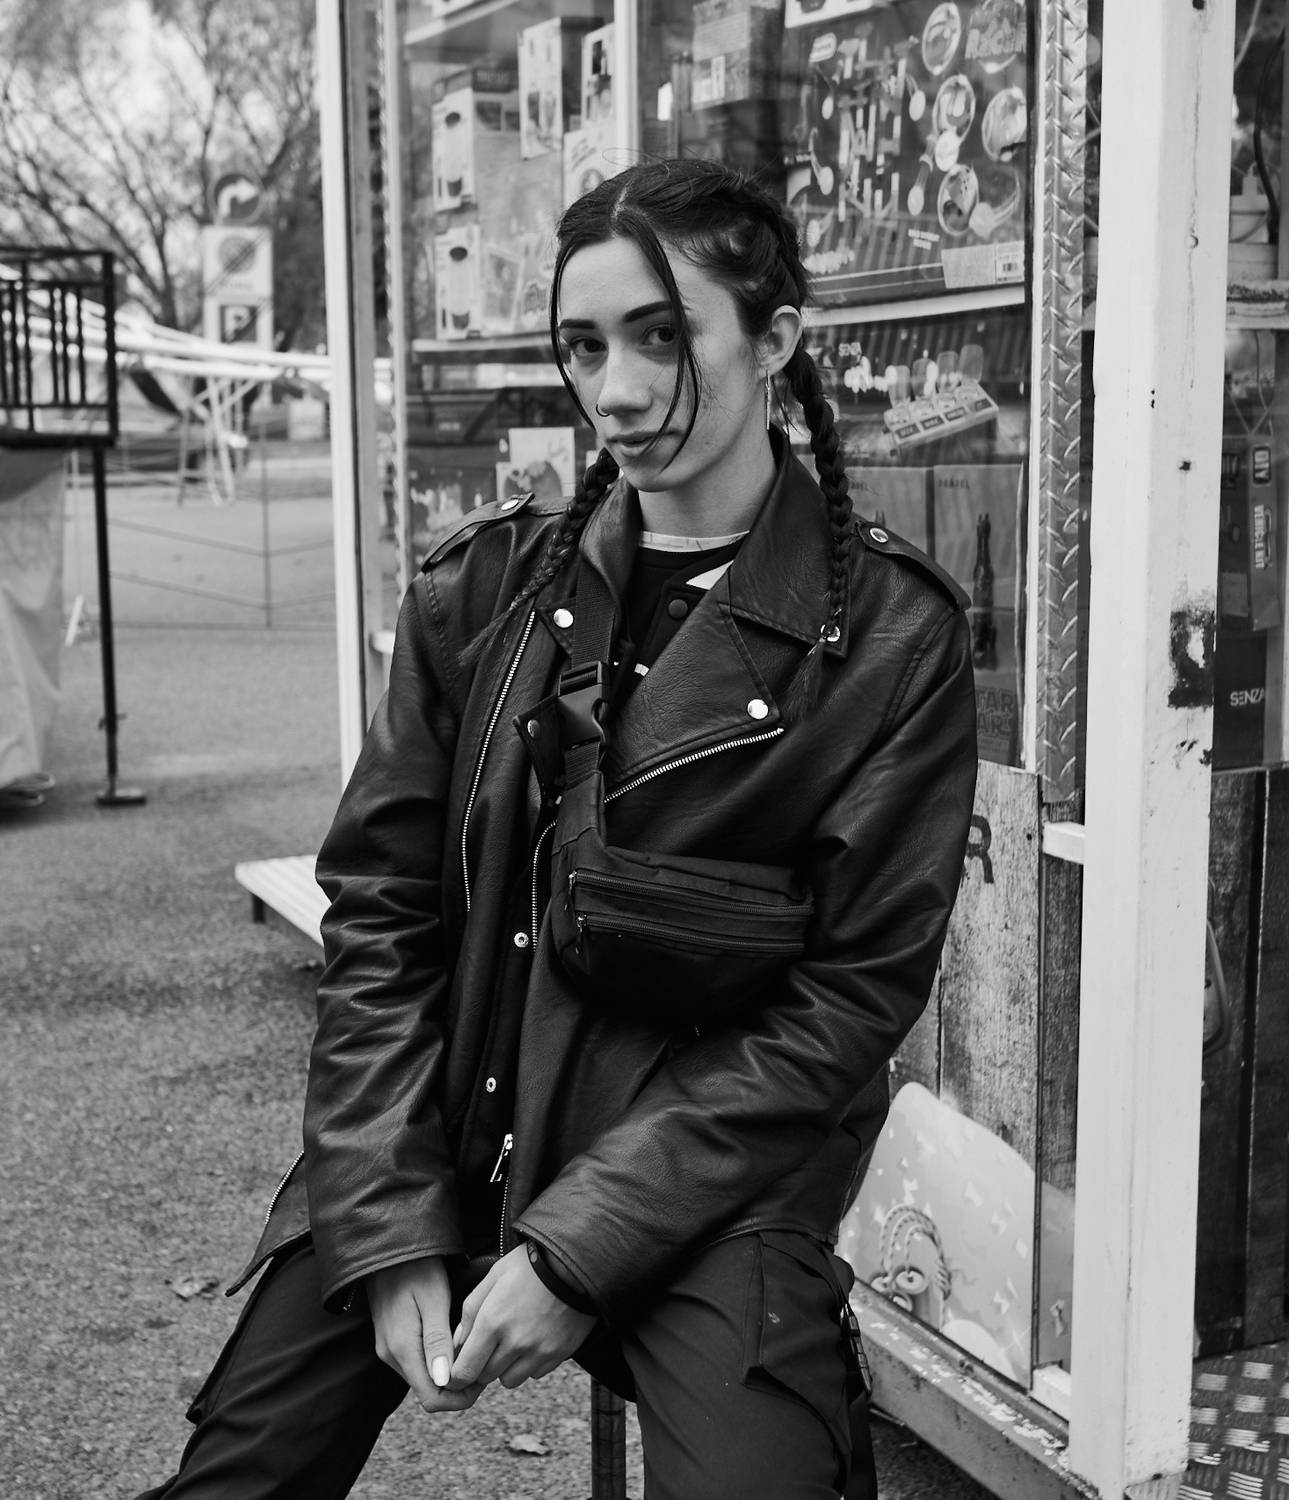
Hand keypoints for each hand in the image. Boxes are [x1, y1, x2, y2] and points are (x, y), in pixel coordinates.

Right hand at [367, 1255, 485, 1412]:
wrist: (390, 1247)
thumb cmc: (416, 1268)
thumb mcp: (433, 1300)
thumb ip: (438, 1341)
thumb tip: (445, 1380)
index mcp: (402, 1349)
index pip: (432, 1399)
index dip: (460, 1397)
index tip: (483, 1379)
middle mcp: (392, 1355)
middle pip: (428, 1392)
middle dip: (457, 1387)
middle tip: (483, 1364)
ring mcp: (389, 1348)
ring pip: (423, 1378)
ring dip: (448, 1374)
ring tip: (472, 1351)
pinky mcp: (392, 1339)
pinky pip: (417, 1362)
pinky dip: (437, 1361)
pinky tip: (454, 1344)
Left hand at [451, 1245, 596, 1390]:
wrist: (575, 1263)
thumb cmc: (531, 1264)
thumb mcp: (494, 1276)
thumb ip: (471, 1310)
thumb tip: (459, 1342)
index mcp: (492, 1322)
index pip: (465, 1371)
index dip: (458, 1376)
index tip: (459, 1369)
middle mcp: (514, 1343)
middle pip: (485, 1377)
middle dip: (482, 1364)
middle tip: (490, 1343)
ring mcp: (538, 1351)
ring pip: (509, 1380)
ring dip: (506, 1366)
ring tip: (514, 1340)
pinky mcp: (558, 1354)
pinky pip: (535, 1373)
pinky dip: (530, 1363)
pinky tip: (535, 1338)